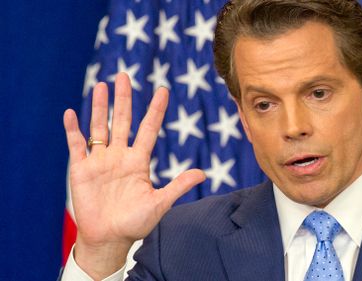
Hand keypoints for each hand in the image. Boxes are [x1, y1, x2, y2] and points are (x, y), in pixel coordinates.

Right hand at [63, 73, 205, 277]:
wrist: (109, 239)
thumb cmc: (135, 223)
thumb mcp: (160, 203)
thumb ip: (178, 186)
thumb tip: (203, 173)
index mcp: (139, 161)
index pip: (148, 129)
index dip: (155, 110)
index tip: (162, 90)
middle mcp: (120, 156)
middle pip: (122, 121)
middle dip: (123, 98)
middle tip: (124, 75)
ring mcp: (100, 161)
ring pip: (99, 127)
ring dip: (100, 107)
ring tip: (101, 85)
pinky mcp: (82, 169)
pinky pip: (76, 145)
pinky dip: (72, 130)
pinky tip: (71, 113)